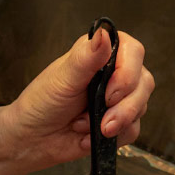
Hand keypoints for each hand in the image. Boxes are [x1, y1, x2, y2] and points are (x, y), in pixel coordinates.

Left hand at [1, 27, 153, 170]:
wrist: (31, 139)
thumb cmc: (41, 105)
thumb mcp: (62, 78)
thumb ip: (85, 58)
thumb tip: (103, 35)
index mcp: (102, 54)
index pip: (134, 53)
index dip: (127, 75)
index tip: (108, 93)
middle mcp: (114, 74)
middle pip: (144, 83)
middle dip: (124, 106)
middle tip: (101, 119)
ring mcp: (118, 100)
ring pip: (140, 108)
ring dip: (114, 123)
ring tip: (83, 126)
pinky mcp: (118, 124)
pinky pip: (132, 131)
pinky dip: (112, 138)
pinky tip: (87, 138)